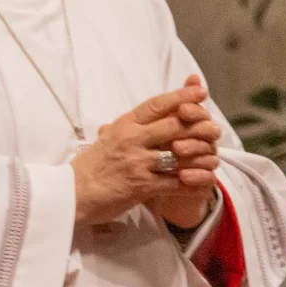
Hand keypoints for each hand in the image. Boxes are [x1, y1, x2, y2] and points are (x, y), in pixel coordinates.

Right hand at [71, 74, 219, 228]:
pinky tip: (203, 180)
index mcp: (124, 125)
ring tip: (213, 155)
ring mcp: (138, 163)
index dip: (182, 96)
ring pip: (180, 153)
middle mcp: (132, 140)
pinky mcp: (142, 186)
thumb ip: (130, 126)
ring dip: (201, 154)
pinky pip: (176, 182)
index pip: (157, 104)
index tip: (200, 92)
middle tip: (214, 128)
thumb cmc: (89, 167)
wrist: (71, 194)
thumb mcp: (108, 138)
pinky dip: (192, 180)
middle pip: (175, 125)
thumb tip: (152, 114)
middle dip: (199, 125)